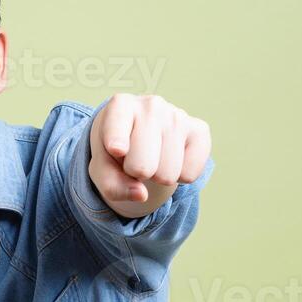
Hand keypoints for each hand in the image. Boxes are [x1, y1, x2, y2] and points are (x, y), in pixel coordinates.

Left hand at [89, 93, 210, 216]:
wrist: (141, 131)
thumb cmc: (116, 150)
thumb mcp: (102, 166)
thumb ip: (111, 184)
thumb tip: (141, 195)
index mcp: (120, 106)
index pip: (118, 129)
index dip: (117, 144)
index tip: (117, 150)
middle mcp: (151, 105)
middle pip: (142, 167)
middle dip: (136, 174)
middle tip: (134, 160)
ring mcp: (178, 115)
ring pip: (167, 175)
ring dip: (157, 176)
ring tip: (152, 157)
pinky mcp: (200, 130)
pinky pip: (189, 175)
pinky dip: (179, 176)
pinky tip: (170, 157)